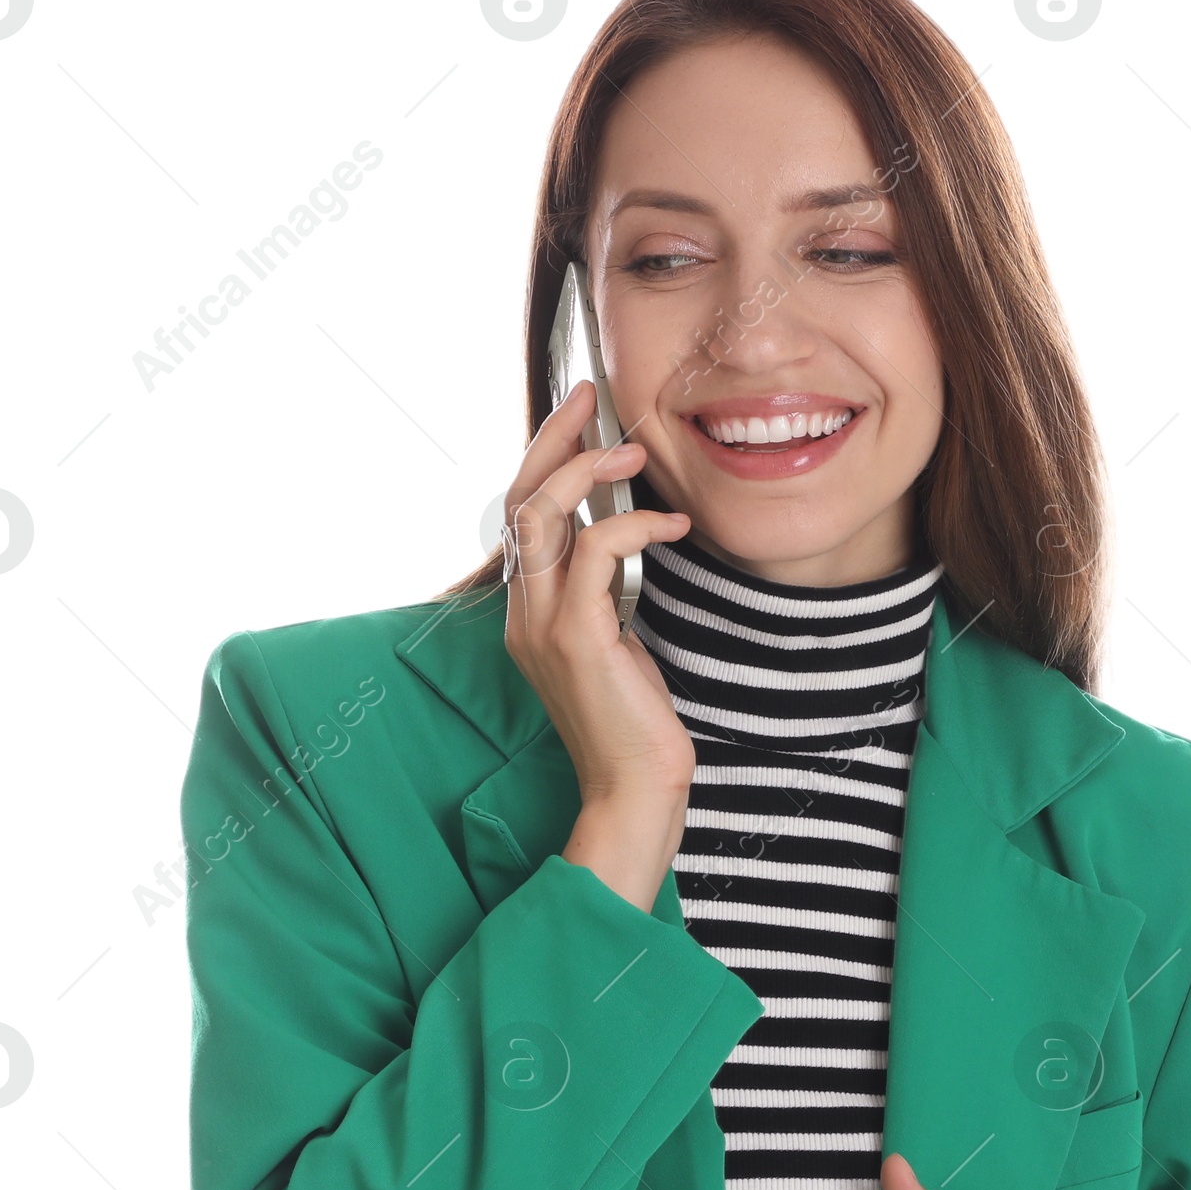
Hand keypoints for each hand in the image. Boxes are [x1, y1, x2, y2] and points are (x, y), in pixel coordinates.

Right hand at [499, 379, 695, 909]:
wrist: (636, 789)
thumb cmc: (636, 721)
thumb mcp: (617, 641)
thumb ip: (605, 592)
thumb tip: (622, 535)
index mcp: (528, 613)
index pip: (520, 516)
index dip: (545, 457)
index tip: (582, 416)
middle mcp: (523, 614)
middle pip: (518, 500)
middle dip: (554, 439)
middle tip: (593, 400)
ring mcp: (542, 626)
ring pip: (542, 515)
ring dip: (589, 470)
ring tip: (636, 453)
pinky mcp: (577, 638)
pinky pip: (594, 550)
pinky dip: (634, 525)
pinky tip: (673, 525)